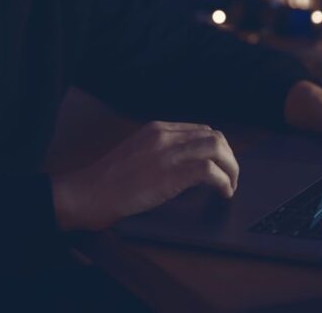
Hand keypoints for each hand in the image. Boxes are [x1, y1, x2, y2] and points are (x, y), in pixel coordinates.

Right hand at [50, 121, 238, 231]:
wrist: (91, 192)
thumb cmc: (109, 180)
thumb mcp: (136, 152)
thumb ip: (160, 150)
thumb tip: (186, 162)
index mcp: (157, 128)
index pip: (200, 130)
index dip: (217, 148)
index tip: (221, 164)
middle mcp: (165, 135)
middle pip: (215, 136)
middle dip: (229, 157)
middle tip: (231, 176)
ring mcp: (168, 153)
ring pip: (217, 148)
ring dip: (231, 168)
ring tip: (230, 185)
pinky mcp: (171, 173)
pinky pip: (210, 171)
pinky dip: (223, 181)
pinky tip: (223, 192)